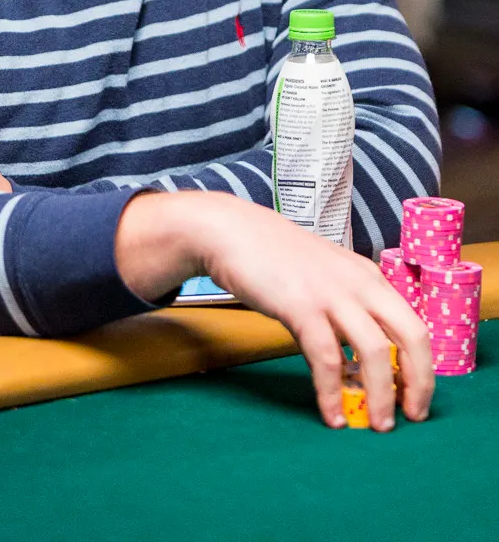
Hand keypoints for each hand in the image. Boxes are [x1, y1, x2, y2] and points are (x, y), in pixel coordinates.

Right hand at [116, 191, 433, 431]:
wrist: (234, 232)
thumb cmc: (278, 257)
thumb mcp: (327, 276)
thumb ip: (347, 307)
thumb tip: (363, 359)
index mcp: (369, 276)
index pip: (414, 323)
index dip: (424, 365)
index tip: (417, 397)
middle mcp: (360, 283)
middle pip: (410, 334)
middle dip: (419, 381)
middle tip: (412, 417)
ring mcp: (331, 293)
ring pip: (374, 350)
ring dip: (380, 395)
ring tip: (377, 425)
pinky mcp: (301, 306)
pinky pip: (327, 358)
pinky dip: (332, 392)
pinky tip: (331, 415)